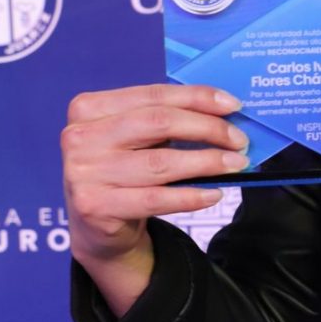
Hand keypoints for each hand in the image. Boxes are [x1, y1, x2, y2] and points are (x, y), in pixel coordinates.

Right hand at [62, 83, 247, 311]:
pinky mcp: (94, 206)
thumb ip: (166, 120)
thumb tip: (224, 113)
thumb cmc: (123, 170)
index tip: (233, 105)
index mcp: (89, 108)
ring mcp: (83, 172)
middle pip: (158, 123)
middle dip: (207, 129)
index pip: (153, 95)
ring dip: (207, 162)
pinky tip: (214, 193)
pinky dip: (190, 196)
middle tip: (240, 140)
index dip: (197, 97)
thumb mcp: (134, 138)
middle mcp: (80, 137)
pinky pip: (156, 199)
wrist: (95, 225)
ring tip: (236, 164)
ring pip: (161, 163)